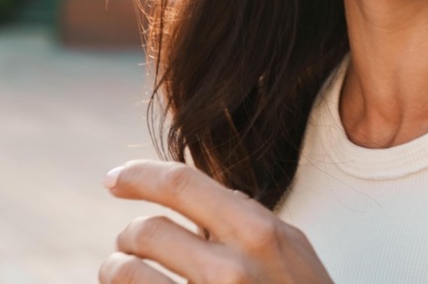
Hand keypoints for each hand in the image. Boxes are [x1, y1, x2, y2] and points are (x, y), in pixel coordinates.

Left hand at [99, 159, 333, 282]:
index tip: (114, 177)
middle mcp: (229, 271)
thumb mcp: (292, 248)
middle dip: (129, 235)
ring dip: (115, 270)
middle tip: (129, 243)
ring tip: (119, 272)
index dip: (140, 175)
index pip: (182, 185)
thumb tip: (210, 194)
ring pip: (126, 274)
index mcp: (257, 233)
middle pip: (147, 231)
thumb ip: (250, 217)